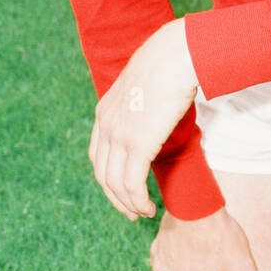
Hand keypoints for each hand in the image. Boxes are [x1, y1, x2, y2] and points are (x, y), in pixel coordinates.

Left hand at [89, 19, 198, 220]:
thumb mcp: (146, 87)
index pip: (97, 156)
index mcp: (104, 113)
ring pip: (115, 184)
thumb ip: (144, 105)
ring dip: (128, 204)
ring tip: (143, 213)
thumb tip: (159, 110)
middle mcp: (106, 126)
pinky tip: (148, 208)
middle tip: (131, 212)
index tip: (123, 190)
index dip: (108, 178)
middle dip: (115, 199)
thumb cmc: (169, 66)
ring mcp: (119, 136)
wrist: (173, 57)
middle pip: (102, 174)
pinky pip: (131, 183)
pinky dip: (137, 201)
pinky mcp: (137, 144)